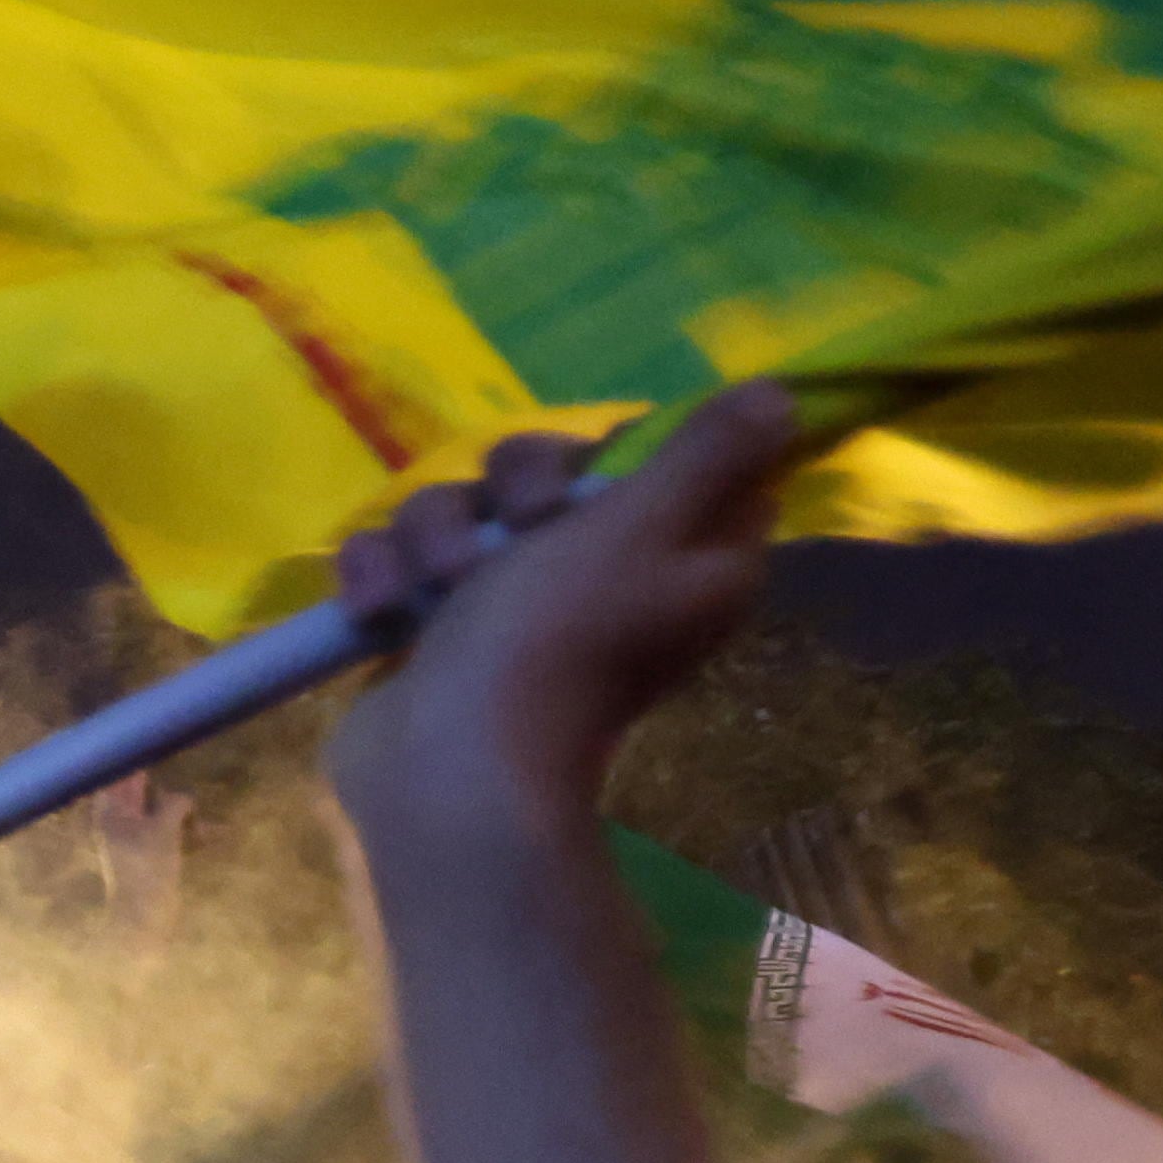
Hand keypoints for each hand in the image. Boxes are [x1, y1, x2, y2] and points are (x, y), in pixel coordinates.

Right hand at [321, 384, 794, 858]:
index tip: (600, 470)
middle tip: (516, 531)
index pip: (674, 464)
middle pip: (549, 470)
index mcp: (681, 557)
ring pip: (463, 507)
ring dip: (434, 537)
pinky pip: (400, 556)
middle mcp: (603, 577)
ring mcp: (510, 604)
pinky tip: (380, 610)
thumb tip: (781, 396)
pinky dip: (382, 578)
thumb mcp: (642, 525)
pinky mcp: (435, 625)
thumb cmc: (558, 638)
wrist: (450, 765)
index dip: (628, 451)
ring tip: (431, 588)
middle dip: (510, 489)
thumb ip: (708, 453)